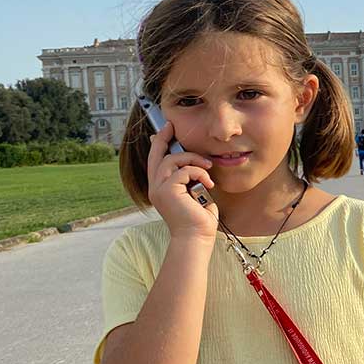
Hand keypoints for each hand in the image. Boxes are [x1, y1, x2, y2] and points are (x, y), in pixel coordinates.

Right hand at [146, 120, 218, 242]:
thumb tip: (197, 166)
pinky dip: (199, 173)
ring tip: (208, 168)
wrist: (197, 237)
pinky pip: (184, 171)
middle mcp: (155, 187)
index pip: (156, 161)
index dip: (159, 143)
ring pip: (171, 160)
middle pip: (157, 156)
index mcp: (161, 187)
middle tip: (172, 126)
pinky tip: (209, 184)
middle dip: (164, 138)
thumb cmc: (199, 218)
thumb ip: (191, 180)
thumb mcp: (195, 193)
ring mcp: (159, 189)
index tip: (166, 129)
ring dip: (193, 160)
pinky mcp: (168, 191)